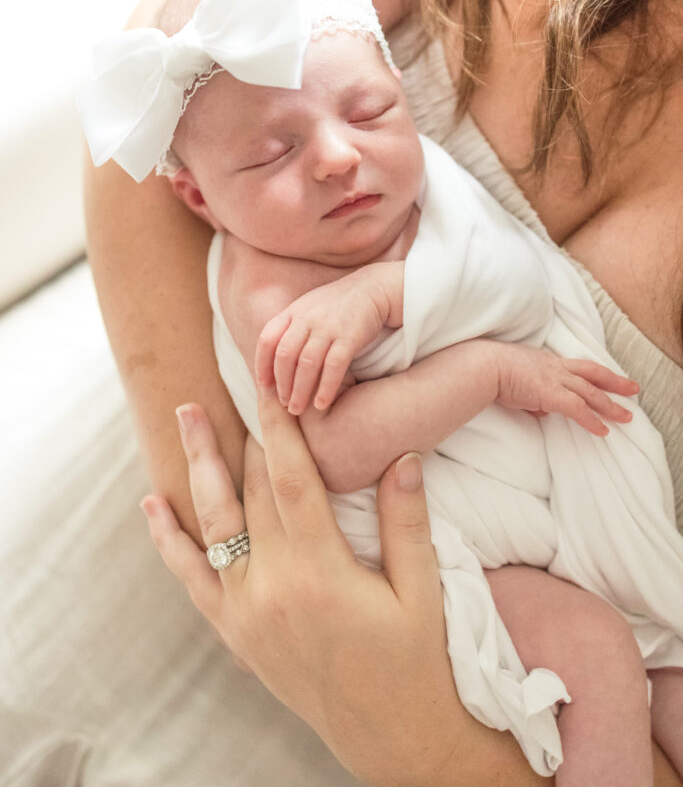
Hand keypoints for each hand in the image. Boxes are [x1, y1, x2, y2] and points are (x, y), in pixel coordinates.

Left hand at [140, 392, 513, 786]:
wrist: (392, 737)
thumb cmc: (415, 663)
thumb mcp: (422, 592)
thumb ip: (408, 523)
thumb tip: (403, 456)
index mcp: (321, 572)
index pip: (294, 479)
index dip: (282, 426)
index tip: (271, 384)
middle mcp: (273, 587)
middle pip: (250, 489)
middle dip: (243, 429)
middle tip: (233, 377)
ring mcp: (246, 611)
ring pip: (213, 521)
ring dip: (198, 464)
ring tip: (186, 414)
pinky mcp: (235, 632)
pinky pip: (191, 578)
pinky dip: (168, 540)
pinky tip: (152, 505)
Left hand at [255, 263, 402, 415]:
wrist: (373, 289)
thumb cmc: (338, 305)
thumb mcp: (309, 309)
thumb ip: (292, 329)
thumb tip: (275, 362)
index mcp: (293, 312)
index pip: (267, 339)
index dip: (261, 364)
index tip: (263, 386)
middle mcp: (307, 318)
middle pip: (285, 355)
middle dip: (281, 384)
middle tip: (283, 404)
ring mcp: (328, 327)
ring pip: (307, 364)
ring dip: (299, 390)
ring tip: (297, 409)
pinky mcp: (349, 337)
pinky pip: (333, 366)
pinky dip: (325, 387)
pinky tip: (322, 404)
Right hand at [493, 343, 638, 435]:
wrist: (484, 366)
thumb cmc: (493, 370)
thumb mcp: (518, 379)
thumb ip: (534, 393)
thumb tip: (542, 408)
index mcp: (547, 361)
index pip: (578, 366)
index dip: (596, 373)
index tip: (611, 378)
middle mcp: (555, 367)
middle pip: (592, 373)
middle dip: (615, 382)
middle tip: (634, 389)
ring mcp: (555, 379)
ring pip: (590, 392)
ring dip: (610, 405)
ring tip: (626, 417)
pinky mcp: (551, 393)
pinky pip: (578, 408)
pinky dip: (591, 420)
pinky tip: (603, 430)